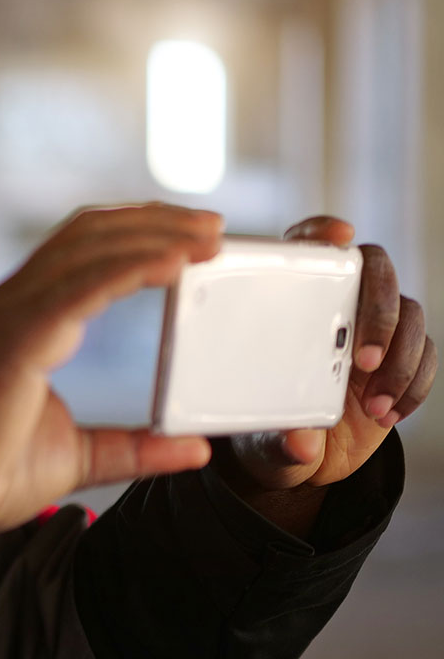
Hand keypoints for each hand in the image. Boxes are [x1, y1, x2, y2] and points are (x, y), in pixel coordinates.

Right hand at [0, 204, 221, 535]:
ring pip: (87, 250)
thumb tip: (196, 448)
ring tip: (206, 237)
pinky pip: (79, 288)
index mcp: (23, 322)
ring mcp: (11, 317)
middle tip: (214, 227)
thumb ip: (136, 447)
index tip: (190, 239)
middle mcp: (14, 306)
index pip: (80, 253)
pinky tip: (171, 264)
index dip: (134, 235)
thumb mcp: (80, 457)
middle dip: (154, 222)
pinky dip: (129, 269)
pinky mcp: (16, 339)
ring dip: (152, 235)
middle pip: (88, 236)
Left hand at [226, 217, 436, 493]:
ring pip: (411, 313)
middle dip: (378, 310)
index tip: (340, 237)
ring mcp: (375, 328)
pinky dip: (414, 383)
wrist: (309, 458)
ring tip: (373, 406)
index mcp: (291, 306)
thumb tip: (299, 443)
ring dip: (401, 359)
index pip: (307, 248)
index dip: (323, 233)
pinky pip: (428, 354)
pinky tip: (389, 412)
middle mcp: (337, 306)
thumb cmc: (274, 432)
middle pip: (376, 271)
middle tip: (363, 360)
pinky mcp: (402, 356)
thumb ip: (279, 443)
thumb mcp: (265, 443)